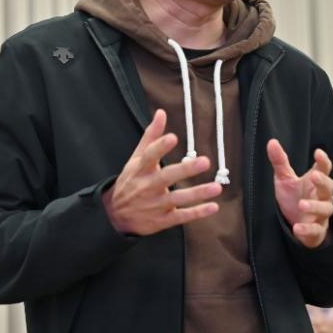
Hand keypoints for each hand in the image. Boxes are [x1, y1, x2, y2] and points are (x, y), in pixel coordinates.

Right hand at [102, 109, 221, 234]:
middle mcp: (147, 186)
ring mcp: (155, 205)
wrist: (115, 215)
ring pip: (177, 199)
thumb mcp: (136, 158)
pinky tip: (213, 207)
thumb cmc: (131, 181)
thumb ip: (151, 136)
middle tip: (205, 161)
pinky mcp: (162, 220)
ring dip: (197, 194)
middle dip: (185, 170)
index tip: (173, 137)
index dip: (160, 147)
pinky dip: (197, 213)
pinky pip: (181, 217)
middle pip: (166, 177)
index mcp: (140, 169)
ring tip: (217, 187)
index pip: (149, 156)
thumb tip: (161, 113)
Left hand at [267, 138, 332, 248]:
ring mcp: (321, 214)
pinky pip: (315, 230)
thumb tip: (271, 142)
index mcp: (315, 182)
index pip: (324, 169)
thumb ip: (280, 161)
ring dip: (315, 206)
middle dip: (322, 181)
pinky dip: (308, 229)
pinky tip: (298, 228)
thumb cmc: (294, 197)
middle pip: (328, 188)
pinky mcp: (316, 230)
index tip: (318, 152)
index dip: (323, 161)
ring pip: (325, 209)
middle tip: (313, 176)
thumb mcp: (284, 179)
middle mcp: (322, 196)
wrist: (295, 223)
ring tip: (301, 204)